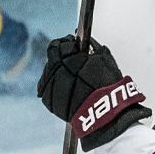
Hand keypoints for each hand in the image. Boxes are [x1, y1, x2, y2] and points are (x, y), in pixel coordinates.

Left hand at [36, 34, 147, 149]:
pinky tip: (65, 88)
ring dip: (57, 72)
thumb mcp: (104, 59)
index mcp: (70, 59)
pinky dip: (54, 86)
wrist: (107, 115)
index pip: (58, 45)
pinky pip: (46, 88)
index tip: (73, 47)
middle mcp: (58, 72)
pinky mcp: (50, 102)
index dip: (66, 44)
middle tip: (73, 62)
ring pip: (48, 72)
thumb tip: (82, 38)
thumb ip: (91, 45)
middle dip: (61, 57)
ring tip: (71, 78)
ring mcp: (52, 87)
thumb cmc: (109, 88)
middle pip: (51, 57)